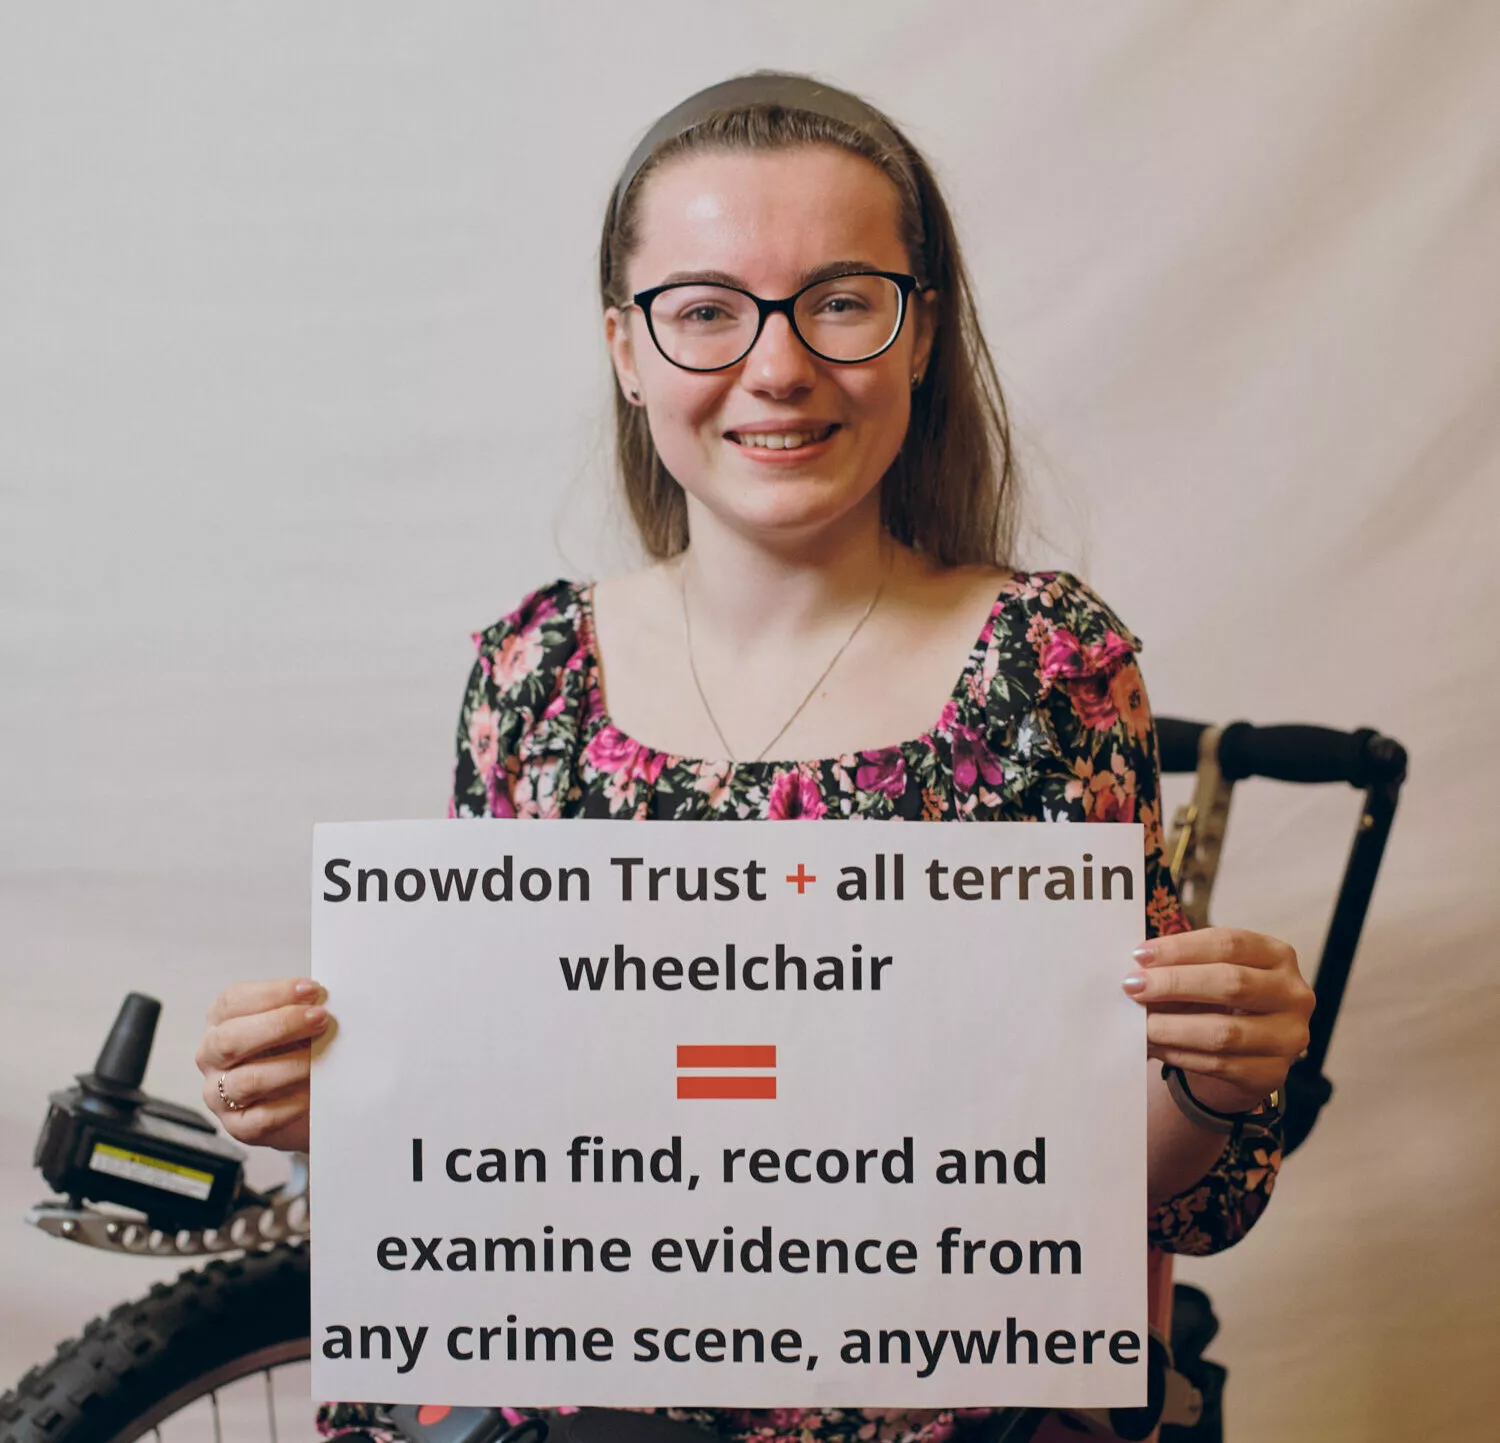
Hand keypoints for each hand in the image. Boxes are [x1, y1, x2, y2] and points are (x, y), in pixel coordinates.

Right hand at [195, 978, 331, 1150]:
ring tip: (322, 1059)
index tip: (312, 991)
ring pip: (247, 1080)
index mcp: (221, 1022)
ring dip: (291, 1066)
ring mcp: (219, 1095)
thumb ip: (302, 1009)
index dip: (273, 993)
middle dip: (280, 1026)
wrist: (302, 1102)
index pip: (233, 1002)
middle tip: (320, 1019)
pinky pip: (262, 1117)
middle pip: (231, 1040)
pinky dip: (292, 1103)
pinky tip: (314, 1093)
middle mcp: (212, 1057)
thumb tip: (325, 1000)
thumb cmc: (295, 1050)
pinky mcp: (238, 1126)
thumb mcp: (293, 1023)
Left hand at [1123, 927, 1313, 1111]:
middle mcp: (1292, 994)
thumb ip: (1182, 966)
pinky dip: (1179, 1054)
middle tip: (1132, 987)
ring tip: (1139, 1023)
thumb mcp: (1209, 972)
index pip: (1229, 943)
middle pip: (1231, 983)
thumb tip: (1136, 971)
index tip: (1139, 955)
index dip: (1181, 948)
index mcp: (1277, 955)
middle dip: (1174, 984)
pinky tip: (1154, 1046)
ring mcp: (1288, 1037)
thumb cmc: (1220, 1000)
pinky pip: (1219, 1064)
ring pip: (1224, 1032)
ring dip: (1172, 1027)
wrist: (1245, 1052)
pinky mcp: (1272, 1074)